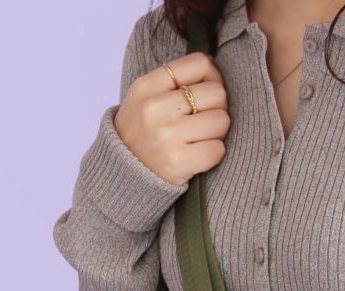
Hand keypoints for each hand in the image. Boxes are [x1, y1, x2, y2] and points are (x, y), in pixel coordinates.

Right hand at [114, 51, 230, 185]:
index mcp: (147, 86)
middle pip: (216, 93)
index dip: (212, 77)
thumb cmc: (142, 131)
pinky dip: (213, 152)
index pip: (199, 64)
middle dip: (217, 107)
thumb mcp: (145, 96)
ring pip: (221, 121)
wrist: (122, 172)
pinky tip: (198, 154)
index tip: (206, 91)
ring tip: (200, 137)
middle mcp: (155, 108)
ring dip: (217, 132)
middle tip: (204, 118)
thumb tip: (212, 67)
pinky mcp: (178, 162)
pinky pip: (218, 149)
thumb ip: (174, 80)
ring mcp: (167, 136)